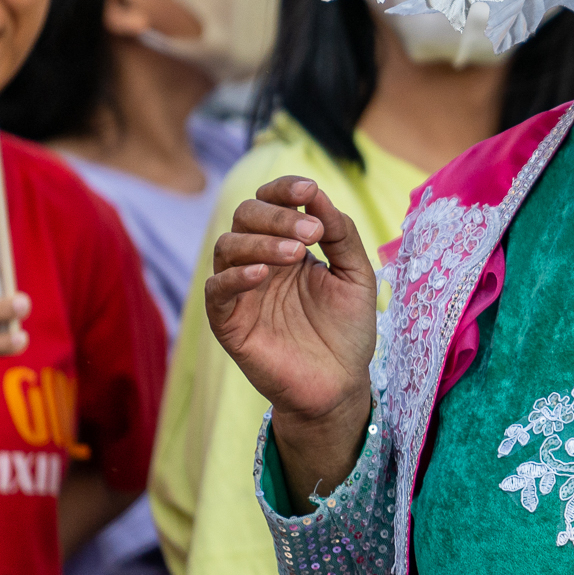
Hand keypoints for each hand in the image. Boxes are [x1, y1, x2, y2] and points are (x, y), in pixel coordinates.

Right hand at [205, 177, 378, 502]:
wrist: (341, 385)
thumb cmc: (348, 330)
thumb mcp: (357, 275)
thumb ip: (341, 234)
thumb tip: (318, 194)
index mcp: (289, 245)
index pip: (271, 202)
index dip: (284, 189)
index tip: (309, 189)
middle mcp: (260, 261)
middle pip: (246, 216)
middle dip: (277, 215)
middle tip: (311, 232)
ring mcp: (242, 291)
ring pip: (227, 246)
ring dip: (260, 241)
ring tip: (296, 252)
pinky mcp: (229, 323)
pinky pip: (216, 291)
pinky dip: (234, 276)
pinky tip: (261, 273)